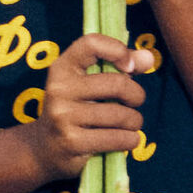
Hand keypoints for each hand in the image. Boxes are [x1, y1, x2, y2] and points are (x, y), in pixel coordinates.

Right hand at [34, 31, 156, 178]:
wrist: (44, 149)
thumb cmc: (75, 110)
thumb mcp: (88, 84)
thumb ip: (120, 67)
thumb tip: (148, 58)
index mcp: (62, 68)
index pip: (91, 43)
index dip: (118, 50)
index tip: (129, 67)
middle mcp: (59, 89)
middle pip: (117, 84)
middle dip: (136, 95)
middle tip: (134, 103)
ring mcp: (63, 116)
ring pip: (120, 115)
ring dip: (134, 122)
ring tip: (130, 124)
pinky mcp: (72, 142)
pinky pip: (117, 138)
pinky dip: (130, 140)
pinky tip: (127, 139)